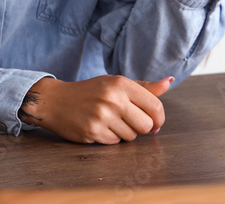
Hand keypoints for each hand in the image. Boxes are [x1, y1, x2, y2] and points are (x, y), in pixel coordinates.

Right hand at [20, 75, 172, 143]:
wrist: (55, 101)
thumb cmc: (91, 91)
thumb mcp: (116, 83)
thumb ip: (144, 87)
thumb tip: (169, 82)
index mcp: (122, 84)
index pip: (155, 106)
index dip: (159, 118)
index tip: (155, 123)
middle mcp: (113, 99)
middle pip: (146, 126)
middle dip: (141, 128)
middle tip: (129, 122)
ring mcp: (102, 116)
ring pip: (131, 137)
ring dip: (125, 133)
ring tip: (111, 122)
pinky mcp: (92, 131)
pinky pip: (115, 143)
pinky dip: (111, 138)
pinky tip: (101, 128)